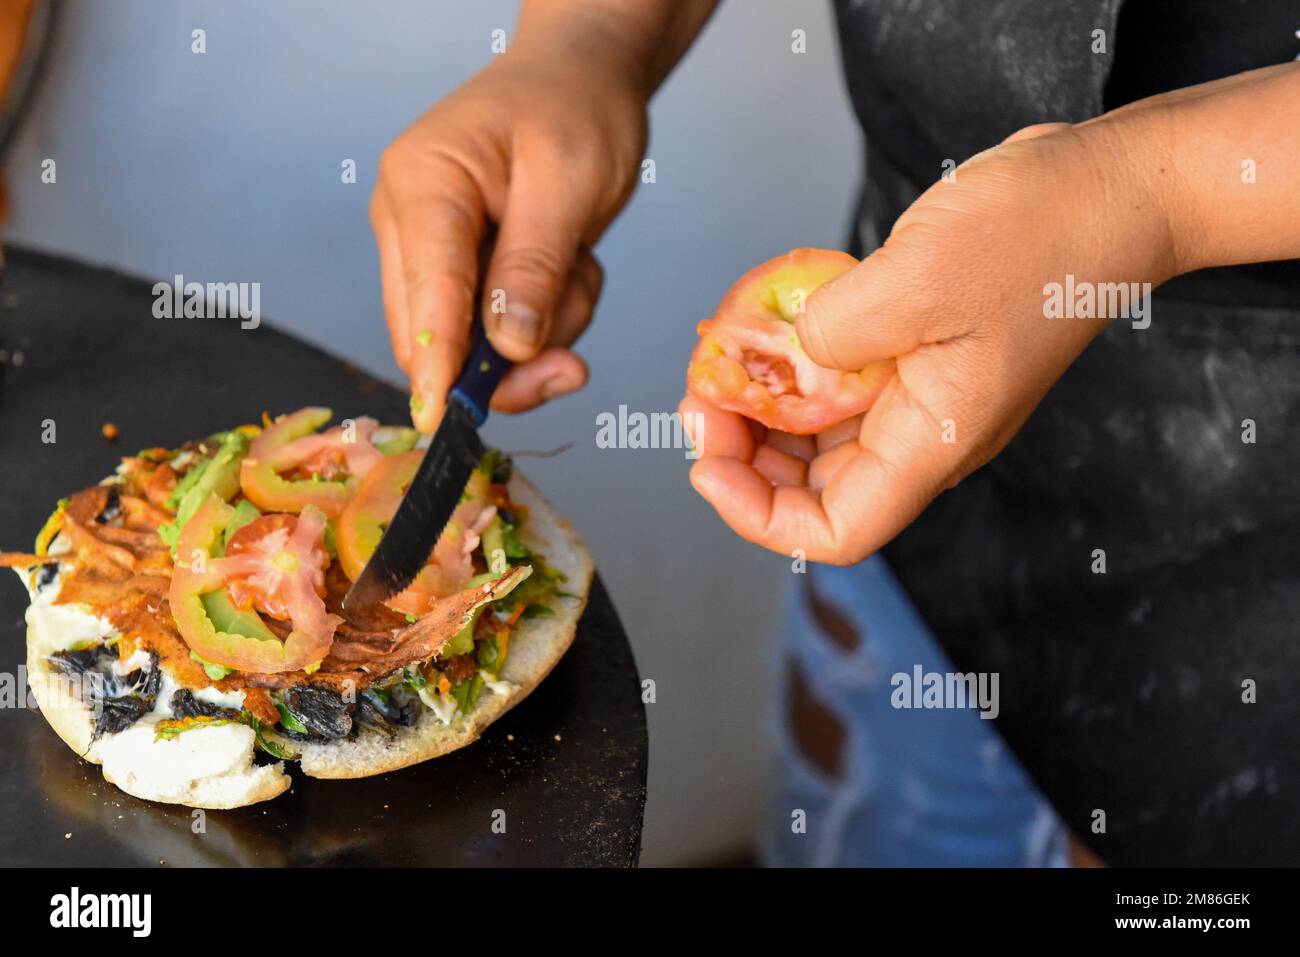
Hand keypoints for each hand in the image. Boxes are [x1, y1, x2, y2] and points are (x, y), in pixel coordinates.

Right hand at [372, 32, 646, 430]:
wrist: (583, 78)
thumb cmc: (575, 109)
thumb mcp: (569, 183)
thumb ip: (534, 266)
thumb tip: (507, 346)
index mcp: (422, 185)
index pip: (425, 294)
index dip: (439, 365)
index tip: (445, 421)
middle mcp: (410, 221)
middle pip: (436, 334)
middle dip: (512, 358)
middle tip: (573, 366)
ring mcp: (431, 247)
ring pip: (473, 342)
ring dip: (542, 329)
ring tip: (579, 267)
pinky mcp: (461, 268)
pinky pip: (499, 328)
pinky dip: (546, 315)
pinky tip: (570, 265)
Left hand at [682, 116, 1180, 563]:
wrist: (1107, 192)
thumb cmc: (1035, 237)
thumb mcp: (919, 278)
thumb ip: (835, 329)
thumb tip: (788, 353)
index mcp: (932, 442)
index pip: (835, 531)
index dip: (757, 515)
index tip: (706, 459)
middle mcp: (924, 435)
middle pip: (814, 488)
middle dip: (746, 455)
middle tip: (701, 395)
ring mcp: (922, 396)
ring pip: (822, 436)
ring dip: (764, 410)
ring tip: (721, 358)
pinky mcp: (917, 355)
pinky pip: (842, 383)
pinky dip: (796, 366)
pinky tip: (768, 324)